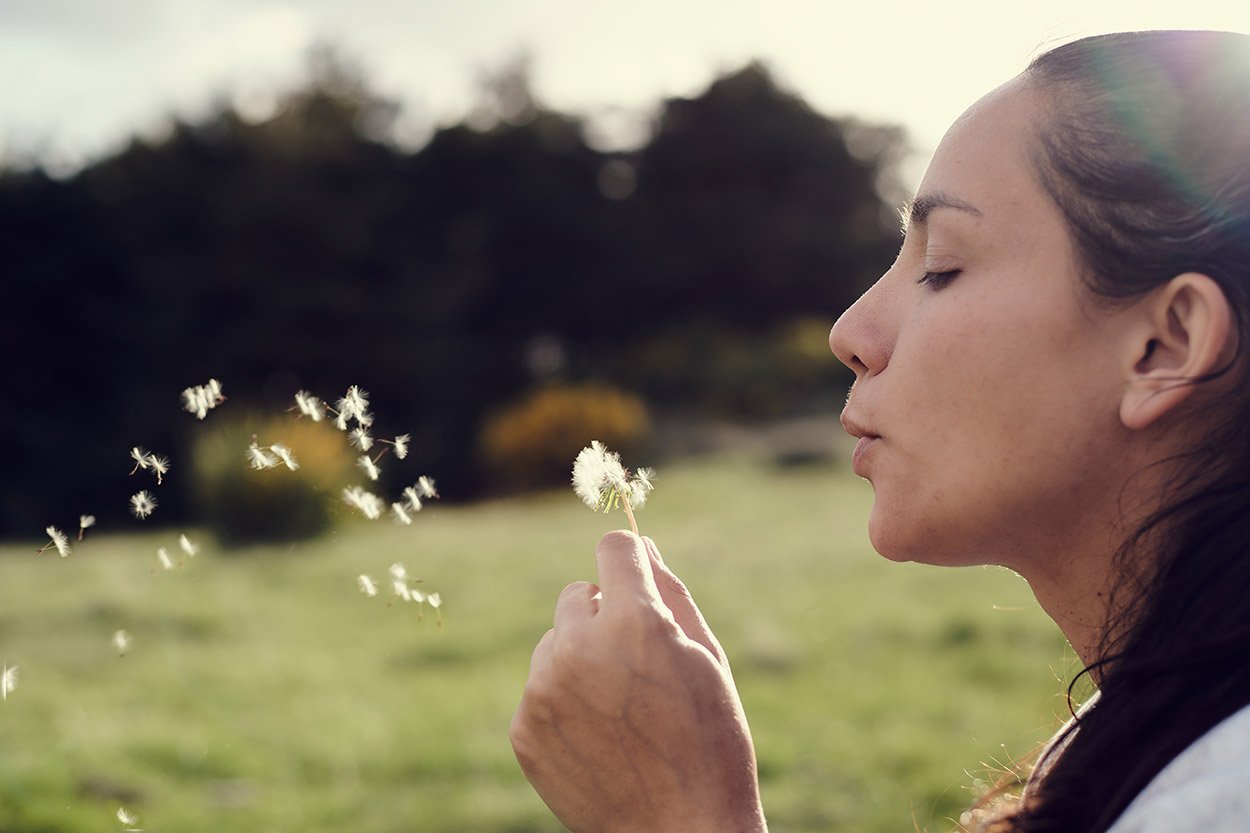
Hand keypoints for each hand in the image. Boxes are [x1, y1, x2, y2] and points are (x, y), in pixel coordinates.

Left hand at [510, 530, 766, 832]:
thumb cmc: (709, 743)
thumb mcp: (706, 658)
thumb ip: (671, 592)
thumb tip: (642, 543)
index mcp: (636, 622)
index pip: (614, 548)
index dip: (630, 563)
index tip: (637, 582)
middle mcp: (580, 648)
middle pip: (578, 594)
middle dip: (606, 616)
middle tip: (639, 667)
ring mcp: (545, 690)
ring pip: (554, 641)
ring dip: (581, 658)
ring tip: (621, 710)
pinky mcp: (524, 728)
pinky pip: (540, 688)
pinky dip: (564, 702)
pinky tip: (599, 738)